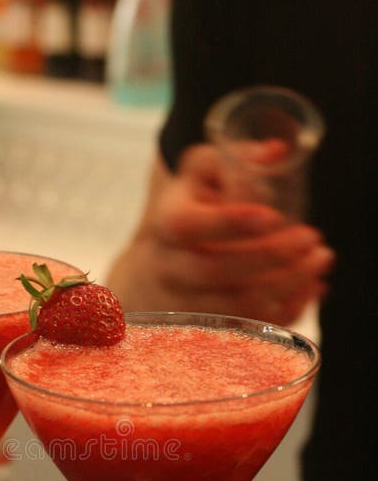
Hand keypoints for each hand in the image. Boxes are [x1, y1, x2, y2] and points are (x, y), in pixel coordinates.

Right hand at [107, 144, 333, 324]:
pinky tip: (309, 286)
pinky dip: (286, 309)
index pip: (187, 227)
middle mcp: (170, 268)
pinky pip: (251, 327)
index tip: (271, 216)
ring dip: (286, 285)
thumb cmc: (191, 208)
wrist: (162, 262)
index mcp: (167, 224)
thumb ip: (237, 158)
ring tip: (319, 260)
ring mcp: (187, 303)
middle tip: (311, 238)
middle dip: (271, 257)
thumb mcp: (205, 173)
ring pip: (237, 305)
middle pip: (216, 271)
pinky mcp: (209, 327)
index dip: (229, 224)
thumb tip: (275, 152)